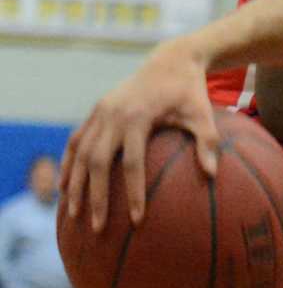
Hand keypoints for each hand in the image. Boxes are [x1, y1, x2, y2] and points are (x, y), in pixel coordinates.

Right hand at [62, 40, 218, 230]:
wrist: (171, 60)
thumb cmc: (190, 91)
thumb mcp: (204, 113)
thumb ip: (208, 142)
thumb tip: (213, 175)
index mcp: (137, 118)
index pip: (132, 163)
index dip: (132, 192)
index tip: (136, 219)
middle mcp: (112, 115)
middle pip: (97, 163)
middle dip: (95, 196)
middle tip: (97, 226)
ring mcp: (100, 112)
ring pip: (80, 153)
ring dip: (75, 184)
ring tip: (73, 213)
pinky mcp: (96, 111)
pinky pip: (76, 140)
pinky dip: (69, 163)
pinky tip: (65, 186)